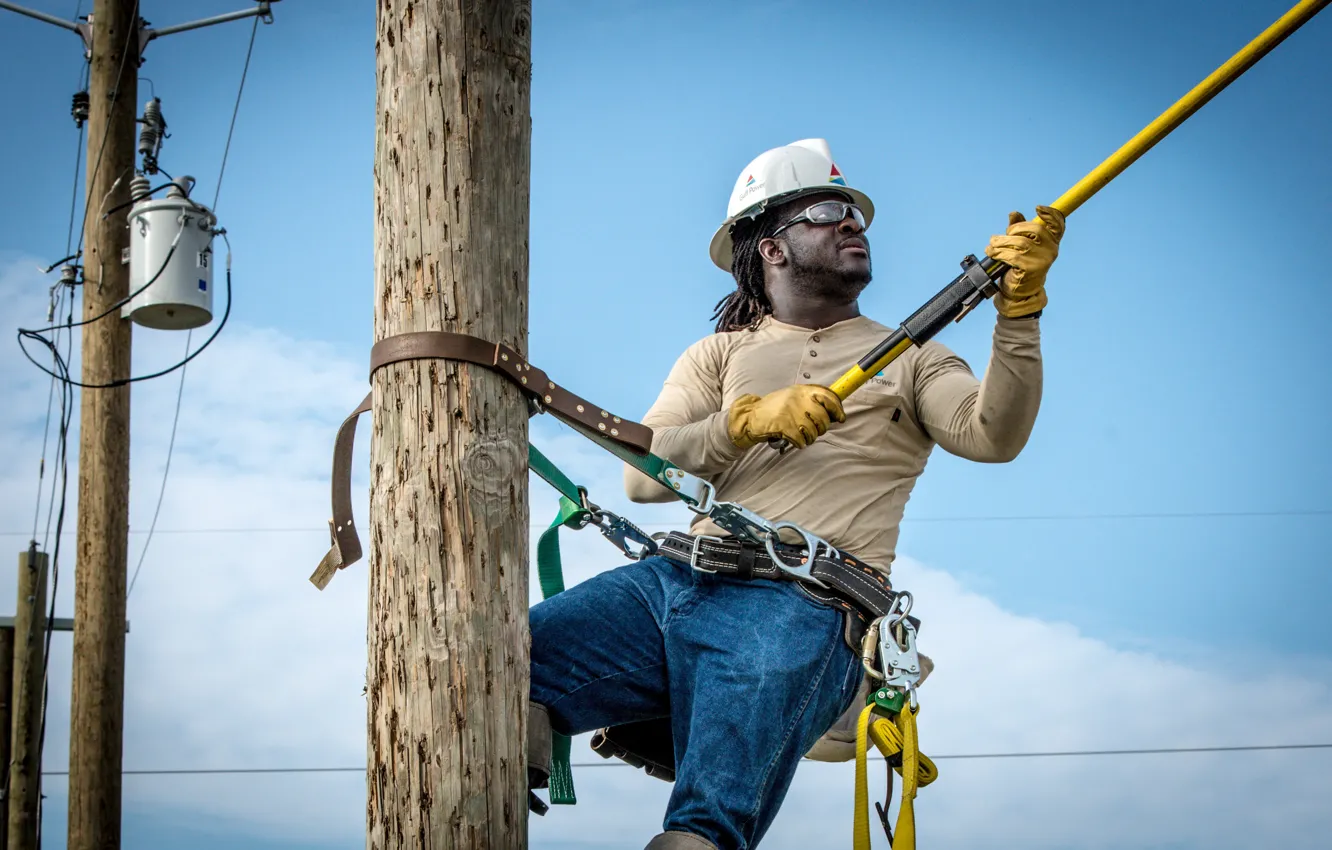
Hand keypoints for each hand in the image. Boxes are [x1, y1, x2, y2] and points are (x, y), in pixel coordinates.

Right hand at [727, 384, 845, 449]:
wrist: (749, 416)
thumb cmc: (773, 409)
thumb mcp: (792, 398)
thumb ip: (810, 401)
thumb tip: (834, 413)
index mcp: (801, 391)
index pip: (828, 396)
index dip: (837, 408)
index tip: (841, 418)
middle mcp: (797, 399)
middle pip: (823, 417)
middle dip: (822, 428)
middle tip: (814, 431)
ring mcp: (790, 412)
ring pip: (813, 431)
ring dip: (810, 438)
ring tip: (802, 436)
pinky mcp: (783, 425)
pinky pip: (801, 440)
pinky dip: (800, 443)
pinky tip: (794, 440)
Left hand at [984, 204, 1065, 317]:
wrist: (1019, 292)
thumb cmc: (1020, 266)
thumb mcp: (1020, 246)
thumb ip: (1018, 229)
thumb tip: (1013, 213)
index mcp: (1051, 242)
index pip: (1058, 225)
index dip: (1050, 214)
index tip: (1037, 208)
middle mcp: (1051, 250)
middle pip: (1035, 229)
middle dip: (1014, 229)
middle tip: (1001, 236)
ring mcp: (1042, 260)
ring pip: (1020, 242)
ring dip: (1001, 242)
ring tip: (991, 245)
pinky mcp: (1031, 269)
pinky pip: (1012, 255)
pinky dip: (999, 253)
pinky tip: (992, 253)